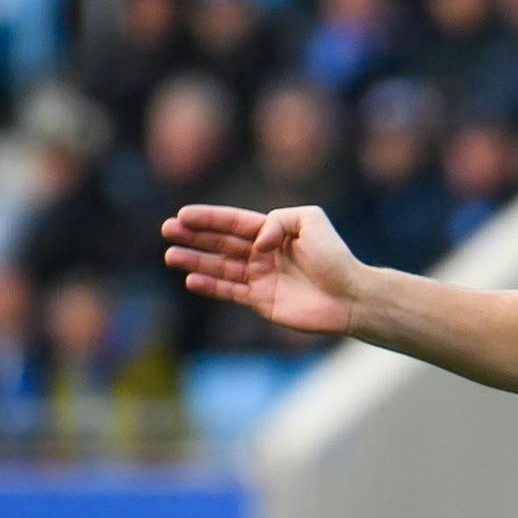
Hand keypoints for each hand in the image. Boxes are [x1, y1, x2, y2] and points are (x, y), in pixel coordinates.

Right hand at [163, 204, 367, 336]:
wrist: (351, 296)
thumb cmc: (335, 257)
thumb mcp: (310, 220)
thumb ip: (277, 220)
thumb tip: (256, 242)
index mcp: (273, 231)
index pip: (233, 222)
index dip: (208, 218)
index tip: (183, 215)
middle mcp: (264, 254)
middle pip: (221, 243)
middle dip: (194, 237)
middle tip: (167, 231)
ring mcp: (261, 278)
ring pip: (220, 268)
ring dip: (195, 261)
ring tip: (171, 256)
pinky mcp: (262, 301)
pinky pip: (230, 291)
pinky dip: (211, 286)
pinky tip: (191, 280)